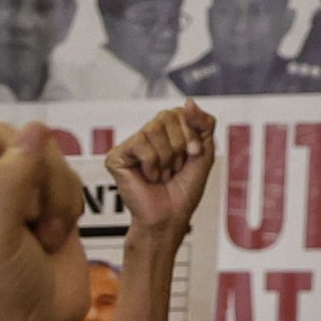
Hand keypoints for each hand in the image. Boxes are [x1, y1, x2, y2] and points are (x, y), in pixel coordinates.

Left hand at [0, 119, 87, 320]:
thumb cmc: (0, 295)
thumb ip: (12, 177)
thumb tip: (37, 127)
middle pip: (5, 135)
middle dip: (26, 174)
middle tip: (25, 219)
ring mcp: (14, 191)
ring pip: (43, 150)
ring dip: (52, 193)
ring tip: (41, 236)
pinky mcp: (48, 200)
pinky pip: (67, 173)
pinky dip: (68, 203)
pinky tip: (54, 238)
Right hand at [105, 103, 216, 237]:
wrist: (169, 218)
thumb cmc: (184, 191)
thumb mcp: (204, 153)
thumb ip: (204, 124)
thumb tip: (188, 102)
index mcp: (166, 132)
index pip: (180, 112)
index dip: (190, 134)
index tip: (192, 155)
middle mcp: (147, 134)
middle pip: (167, 116)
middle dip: (178, 146)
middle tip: (173, 169)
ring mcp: (130, 145)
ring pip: (154, 129)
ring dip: (165, 158)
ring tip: (160, 175)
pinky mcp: (116, 156)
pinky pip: (141, 144)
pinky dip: (151, 164)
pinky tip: (147, 177)